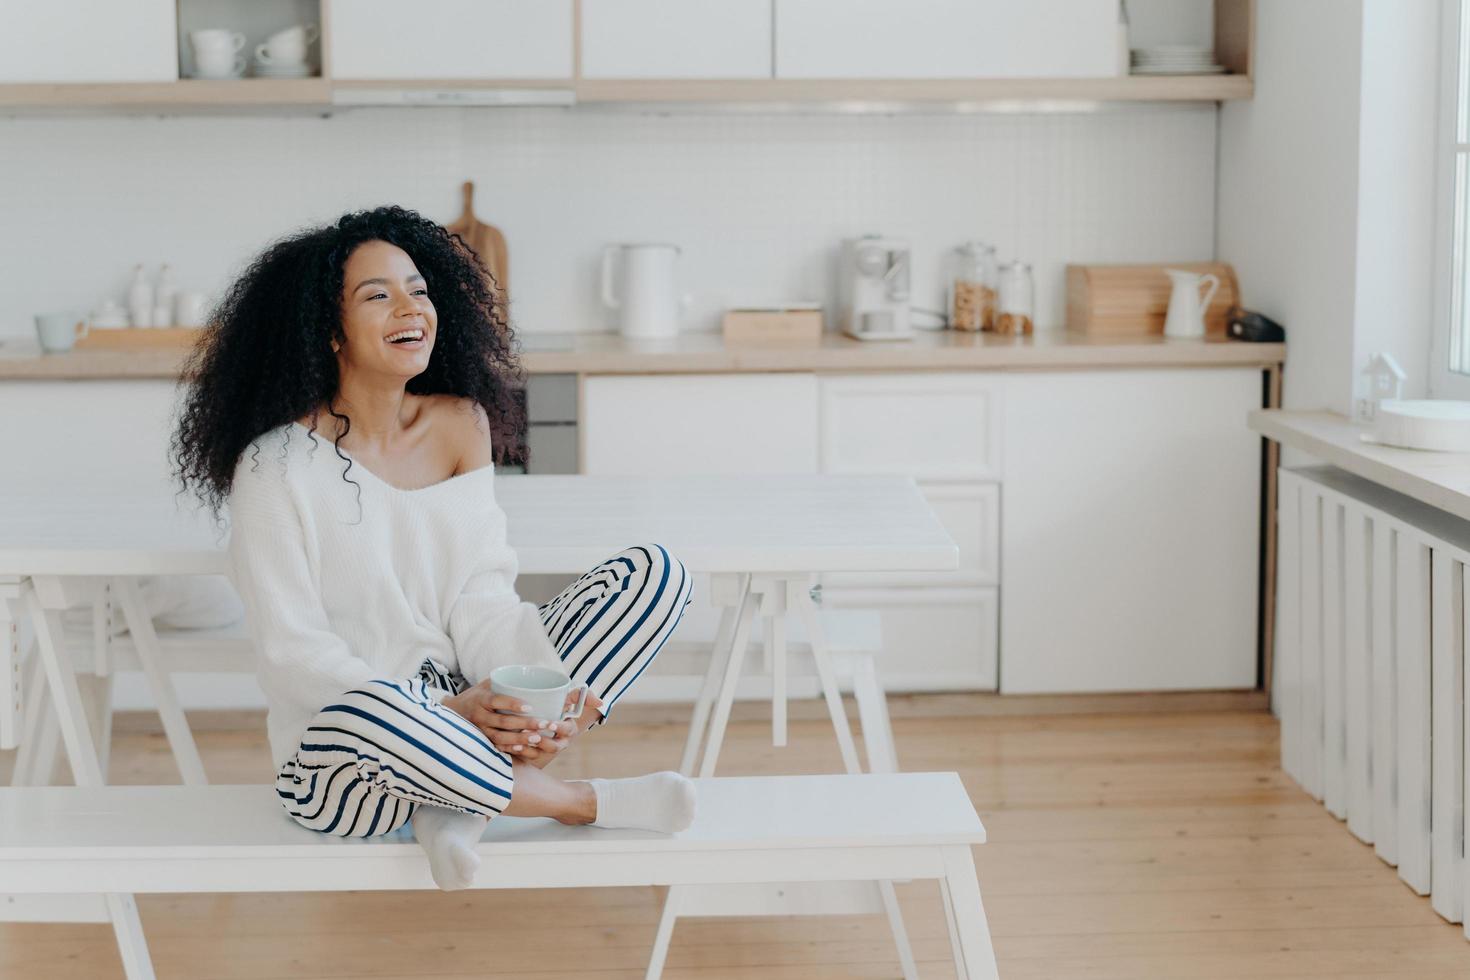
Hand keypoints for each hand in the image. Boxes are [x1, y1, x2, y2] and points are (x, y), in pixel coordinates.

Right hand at [442, 680, 555, 755]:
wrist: (453, 712)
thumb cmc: (477, 695)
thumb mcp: (487, 684)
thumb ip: (505, 681)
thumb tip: (534, 674)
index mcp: (480, 699)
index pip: (496, 701)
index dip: (512, 704)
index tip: (529, 706)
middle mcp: (478, 716)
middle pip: (502, 721)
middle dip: (524, 724)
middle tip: (544, 723)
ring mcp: (479, 731)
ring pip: (500, 738)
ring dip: (520, 739)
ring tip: (538, 738)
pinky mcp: (482, 742)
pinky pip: (497, 748)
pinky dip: (511, 750)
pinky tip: (526, 749)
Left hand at [490, 690, 606, 768]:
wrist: (537, 714)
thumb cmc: (555, 703)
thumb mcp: (568, 697)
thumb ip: (582, 695)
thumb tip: (600, 702)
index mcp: (568, 730)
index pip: (567, 731)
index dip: (559, 728)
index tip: (550, 722)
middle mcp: (557, 742)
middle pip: (552, 747)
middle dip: (542, 741)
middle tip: (529, 731)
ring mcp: (543, 750)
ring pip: (537, 754)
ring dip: (528, 748)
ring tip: (517, 741)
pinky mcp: (530, 754)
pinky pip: (524, 757)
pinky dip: (516, 752)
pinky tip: (508, 745)